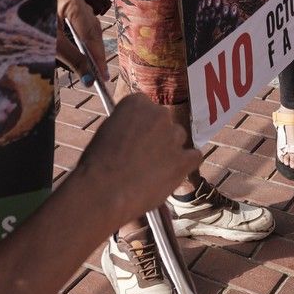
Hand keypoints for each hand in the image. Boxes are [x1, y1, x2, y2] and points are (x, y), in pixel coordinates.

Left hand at [56, 0, 107, 81]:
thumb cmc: (20, 22)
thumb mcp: (49, 43)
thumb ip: (72, 58)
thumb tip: (89, 77)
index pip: (91, 32)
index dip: (98, 56)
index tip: (103, 75)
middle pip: (91, 26)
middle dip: (94, 51)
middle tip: (98, 75)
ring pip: (85, 22)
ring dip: (88, 44)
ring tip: (90, 65)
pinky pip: (76, 18)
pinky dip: (79, 35)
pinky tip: (79, 49)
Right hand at [78, 95, 201, 223]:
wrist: (105, 191)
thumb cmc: (98, 163)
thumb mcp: (108, 131)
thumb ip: (127, 125)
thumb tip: (136, 132)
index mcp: (137, 102)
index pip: (146, 106)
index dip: (141, 124)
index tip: (136, 136)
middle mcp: (159, 114)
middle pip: (164, 121)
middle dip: (156, 135)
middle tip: (143, 155)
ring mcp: (174, 136)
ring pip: (179, 138)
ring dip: (170, 149)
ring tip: (154, 169)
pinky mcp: (184, 160)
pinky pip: (195, 156)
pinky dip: (186, 163)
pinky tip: (174, 171)